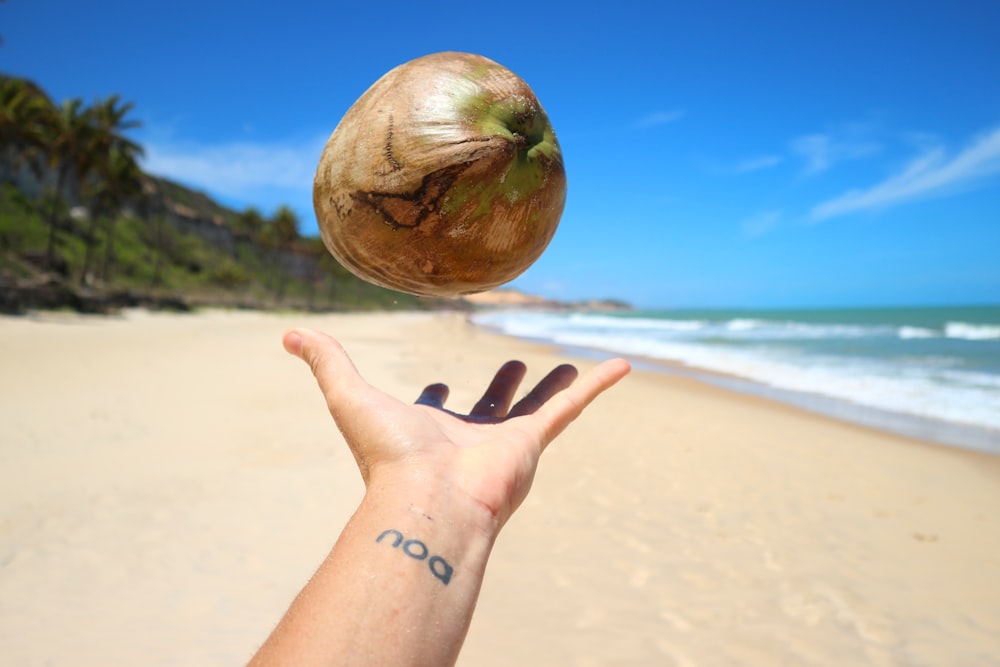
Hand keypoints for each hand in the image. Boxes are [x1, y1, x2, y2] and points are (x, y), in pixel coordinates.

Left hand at [283, 328, 629, 530]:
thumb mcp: (348, 395)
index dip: (435, 393)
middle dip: (501, 386)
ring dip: (552, 387)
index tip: (437, 383)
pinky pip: (573, 407)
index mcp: (429, 430)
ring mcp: (505, 443)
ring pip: (537, 408)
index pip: (435, 407)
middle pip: (491, 407)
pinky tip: (620, 364)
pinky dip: (598, 386)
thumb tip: (288, 334)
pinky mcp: (536, 442)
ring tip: (565, 366)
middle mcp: (468, 438)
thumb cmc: (386, 455)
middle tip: (511, 363)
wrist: (427, 500)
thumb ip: (325, 363)